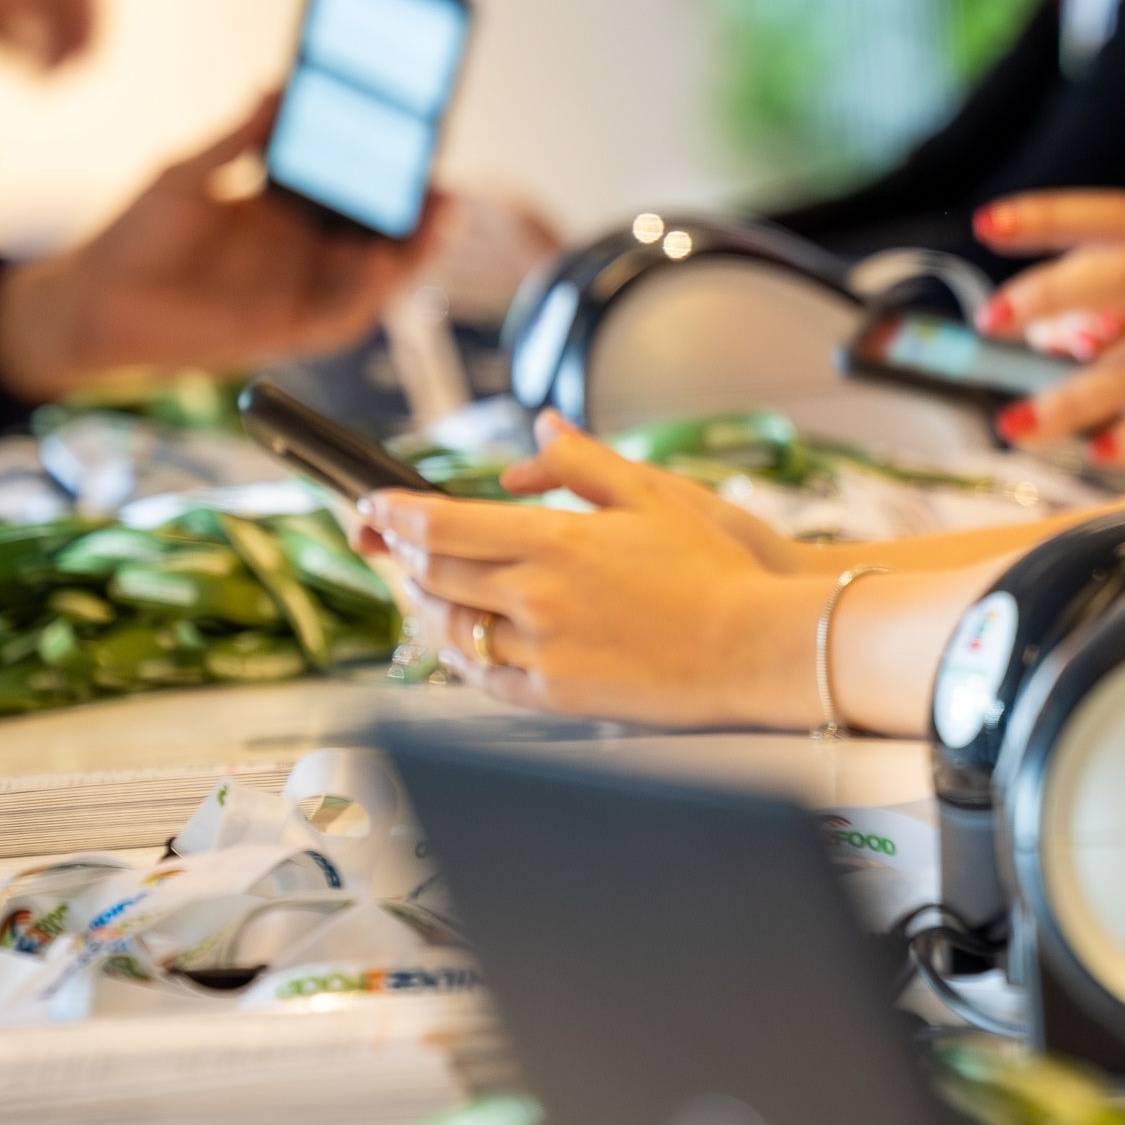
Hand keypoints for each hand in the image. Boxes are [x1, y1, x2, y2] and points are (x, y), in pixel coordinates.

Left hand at [0, 95, 437, 398]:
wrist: (93, 300)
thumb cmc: (135, 236)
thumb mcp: (189, 173)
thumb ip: (239, 138)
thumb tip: (277, 87)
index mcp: (284, 208)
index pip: (353, 187)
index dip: (390, 170)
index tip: (420, 140)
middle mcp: (300, 249)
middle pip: (378, 231)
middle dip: (419, 211)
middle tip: (445, 186)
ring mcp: (297, 290)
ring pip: (375, 274)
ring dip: (412, 251)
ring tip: (436, 219)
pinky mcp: (285, 328)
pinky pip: (342, 314)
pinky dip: (369, 291)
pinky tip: (380, 261)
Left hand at [357, 418, 809, 723]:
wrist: (753, 646)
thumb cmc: (714, 569)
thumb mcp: (655, 494)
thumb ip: (586, 462)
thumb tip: (542, 429)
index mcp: (555, 541)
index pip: (443, 525)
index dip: (395, 514)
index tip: (371, 506)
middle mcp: (536, 597)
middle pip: (433, 575)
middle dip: (396, 554)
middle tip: (381, 540)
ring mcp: (541, 651)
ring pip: (449, 629)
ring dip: (420, 604)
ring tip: (415, 586)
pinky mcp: (554, 695)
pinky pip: (480, 679)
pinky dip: (456, 656)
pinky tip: (458, 641)